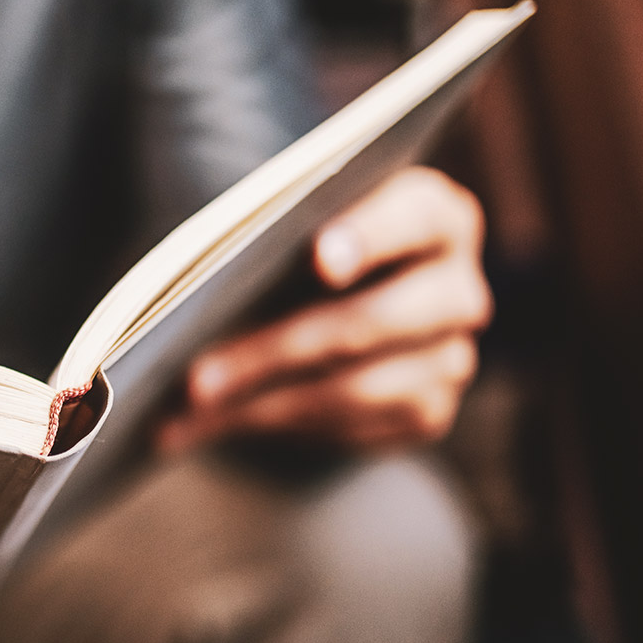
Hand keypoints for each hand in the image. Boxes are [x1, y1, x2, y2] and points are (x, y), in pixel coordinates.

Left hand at [155, 167, 489, 451]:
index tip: (321, 258)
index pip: (416, 216)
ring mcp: (450, 356)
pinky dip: (273, 425)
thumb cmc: (298, 245)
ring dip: (260, 403)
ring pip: (356, 388)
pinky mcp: (427, 412)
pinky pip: (349, 427)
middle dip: (274, 350)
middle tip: (195, 377)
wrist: (323, 302)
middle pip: (371, 321)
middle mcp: (456, 287)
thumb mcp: (290, 224)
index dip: (369, 236)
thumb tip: (199, 292)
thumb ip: (271, 237)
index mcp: (434, 215)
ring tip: (186, 411)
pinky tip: (211, 424)